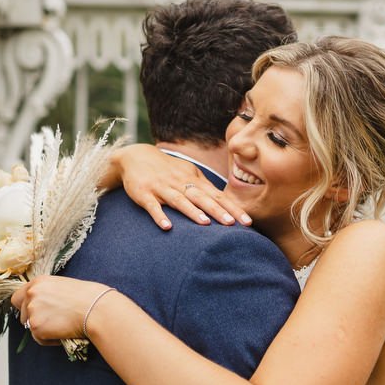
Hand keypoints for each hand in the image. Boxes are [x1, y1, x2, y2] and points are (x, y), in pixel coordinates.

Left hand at [11, 275, 112, 345]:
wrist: (96, 309)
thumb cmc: (88, 298)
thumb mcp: (63, 287)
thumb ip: (48, 293)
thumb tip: (44, 306)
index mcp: (38, 282)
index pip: (19, 297)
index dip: (26, 306)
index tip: (36, 312)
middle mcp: (31, 294)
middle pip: (23, 313)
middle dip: (34, 319)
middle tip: (51, 322)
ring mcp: (32, 311)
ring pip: (31, 326)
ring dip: (44, 329)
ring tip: (62, 326)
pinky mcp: (36, 327)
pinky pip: (39, 338)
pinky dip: (50, 339)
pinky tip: (64, 332)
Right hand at [113, 144, 251, 229]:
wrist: (136, 157)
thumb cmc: (168, 170)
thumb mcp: (189, 175)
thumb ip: (205, 189)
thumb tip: (227, 204)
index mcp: (194, 180)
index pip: (218, 196)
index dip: (233, 208)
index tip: (248, 222)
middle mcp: (180, 183)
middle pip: (202, 198)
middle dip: (218, 210)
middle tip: (232, 224)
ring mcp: (162, 188)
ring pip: (180, 200)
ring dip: (192, 212)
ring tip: (205, 223)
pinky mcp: (144, 193)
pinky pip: (152, 206)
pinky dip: (160, 216)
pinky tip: (167, 227)